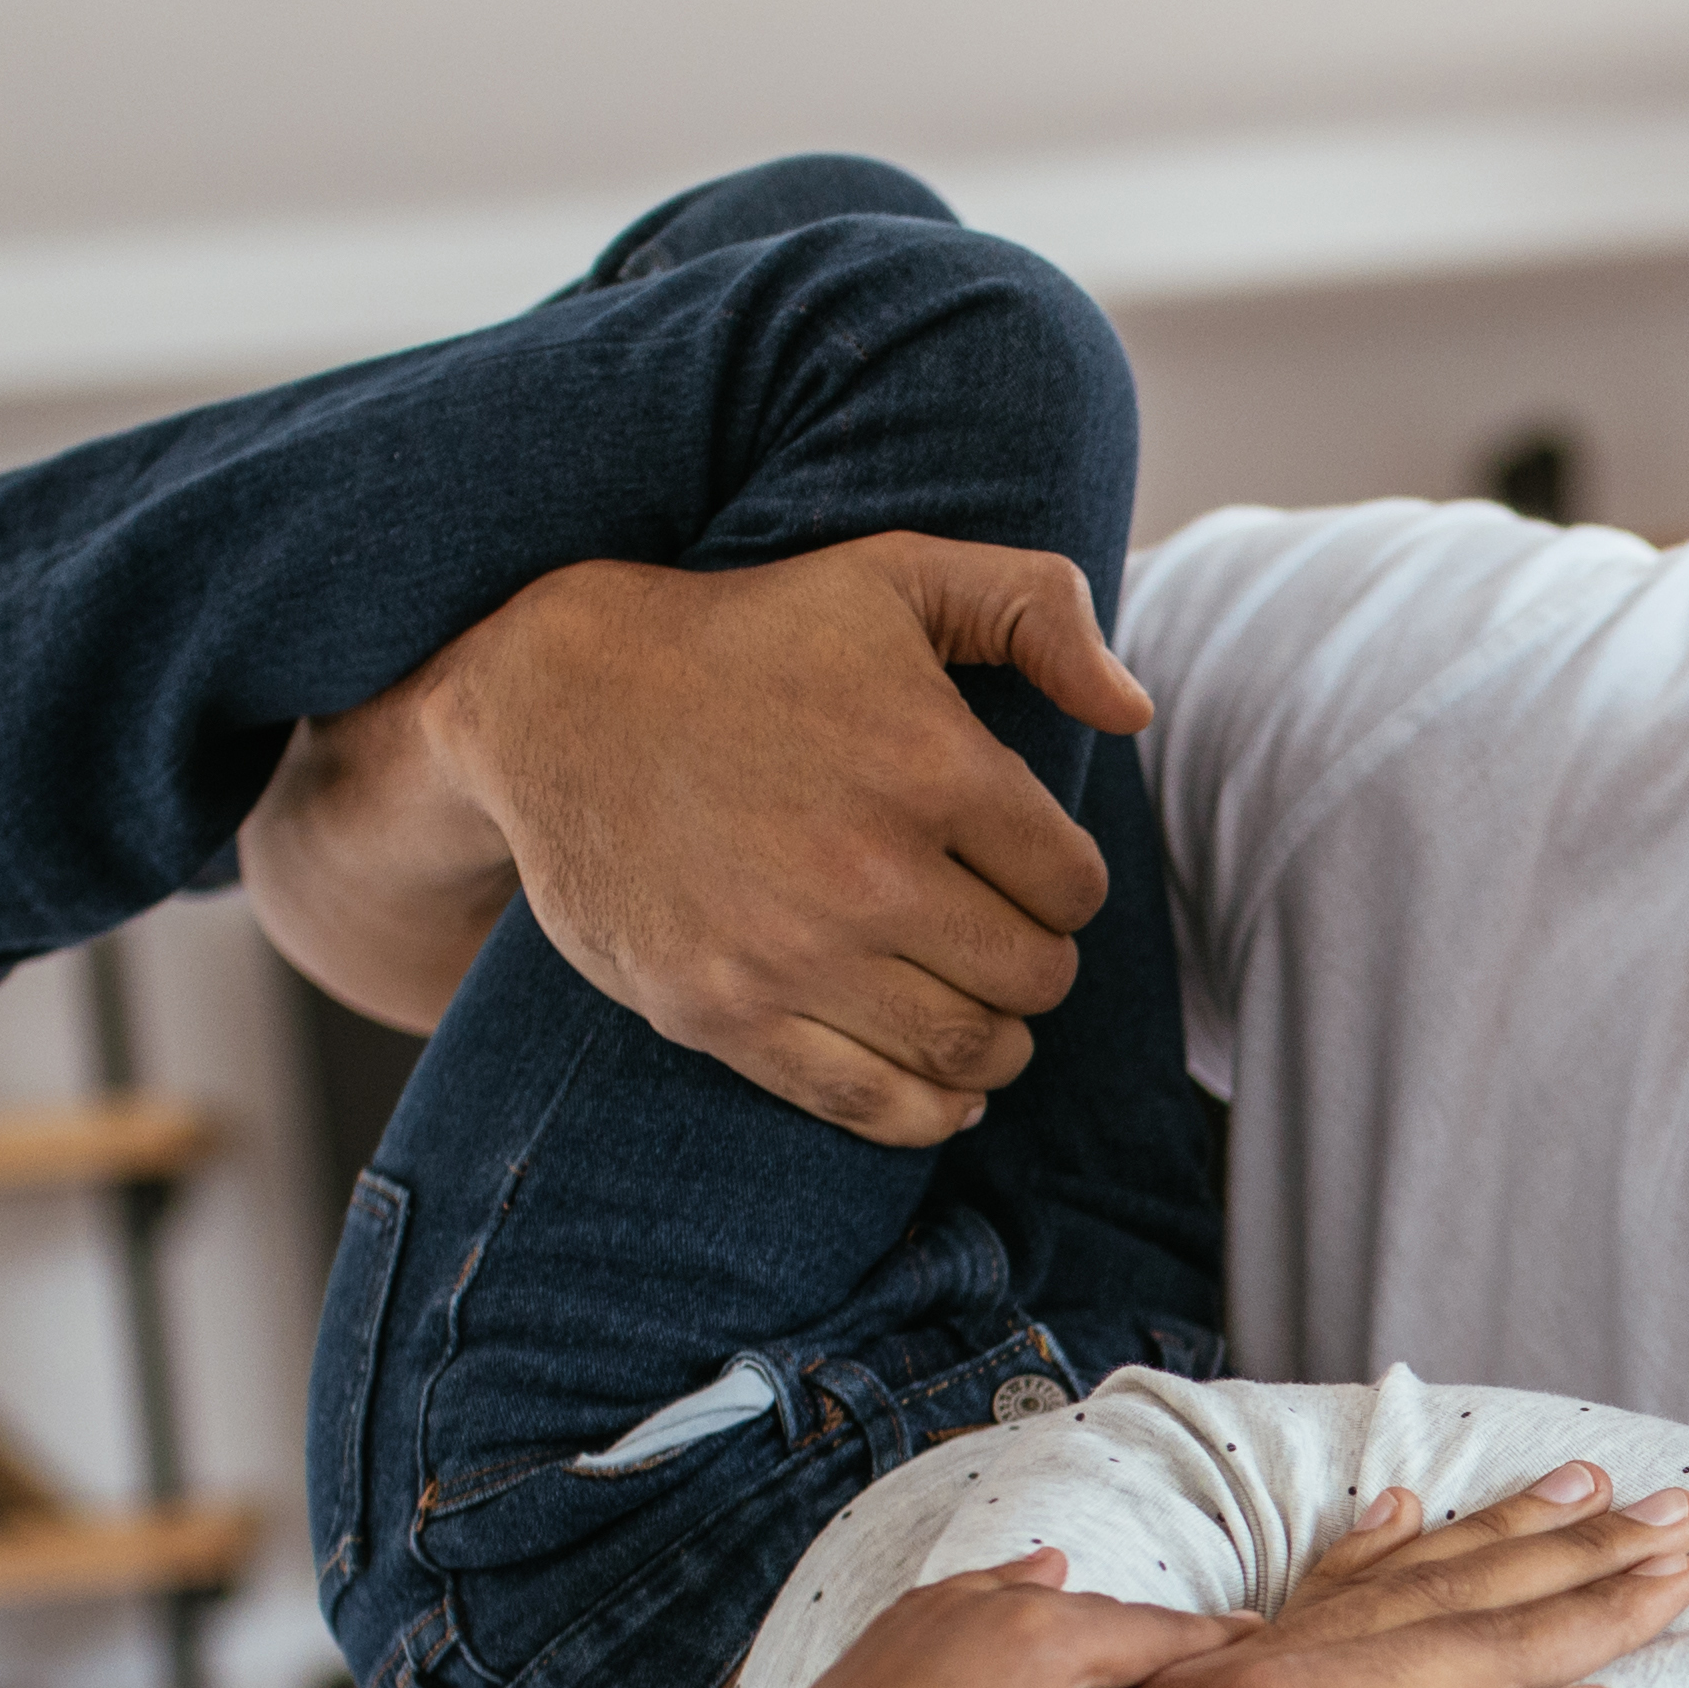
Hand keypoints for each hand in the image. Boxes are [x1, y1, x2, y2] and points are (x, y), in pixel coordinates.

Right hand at [314, 534, 1153, 1142]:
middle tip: (1005, 943)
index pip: (1073, 886)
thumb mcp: (892, 575)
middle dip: (1035, 965)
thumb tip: (1134, 711)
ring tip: (980, 1011)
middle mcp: (866, 870)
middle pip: (1033, 977)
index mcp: (928, 764)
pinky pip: (873, 1106)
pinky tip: (942, 1085)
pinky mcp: (723, 1015)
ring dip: (995, 1043)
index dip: (1063, 884)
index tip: (1026, 871)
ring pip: (966, 1052)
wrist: (554, 704)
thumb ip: (1034, 608)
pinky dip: (930, 1112)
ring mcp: (790, 954)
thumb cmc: (745, 634)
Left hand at [686, 1556, 1335, 1687]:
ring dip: (1039, 1597)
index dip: (1220, 1642)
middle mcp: (977, 1611)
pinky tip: (962, 1611)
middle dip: (1138, 1625)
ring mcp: (907, 1629)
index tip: (1268, 1636)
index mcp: (1045, 1641)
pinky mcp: (855, 1659)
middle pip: (1083, 1611)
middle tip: (1190, 1633)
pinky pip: (929, 1615)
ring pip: (994, 1595)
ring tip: (1066, 1573)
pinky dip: (963, 1611)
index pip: (1162, 1634)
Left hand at [1034, 1468, 1688, 1687]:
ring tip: (1574, 1492)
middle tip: (1667, 1509)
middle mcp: (1227, 1683)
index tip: (1684, 1570)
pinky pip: (1288, 1618)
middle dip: (1559, 1554)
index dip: (1594, 1615)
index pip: (1479, 1651)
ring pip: (1360, 1592)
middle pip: (1429, 1596)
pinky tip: (1399, 1516)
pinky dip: (1361, 1566)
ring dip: (1477, 1541)